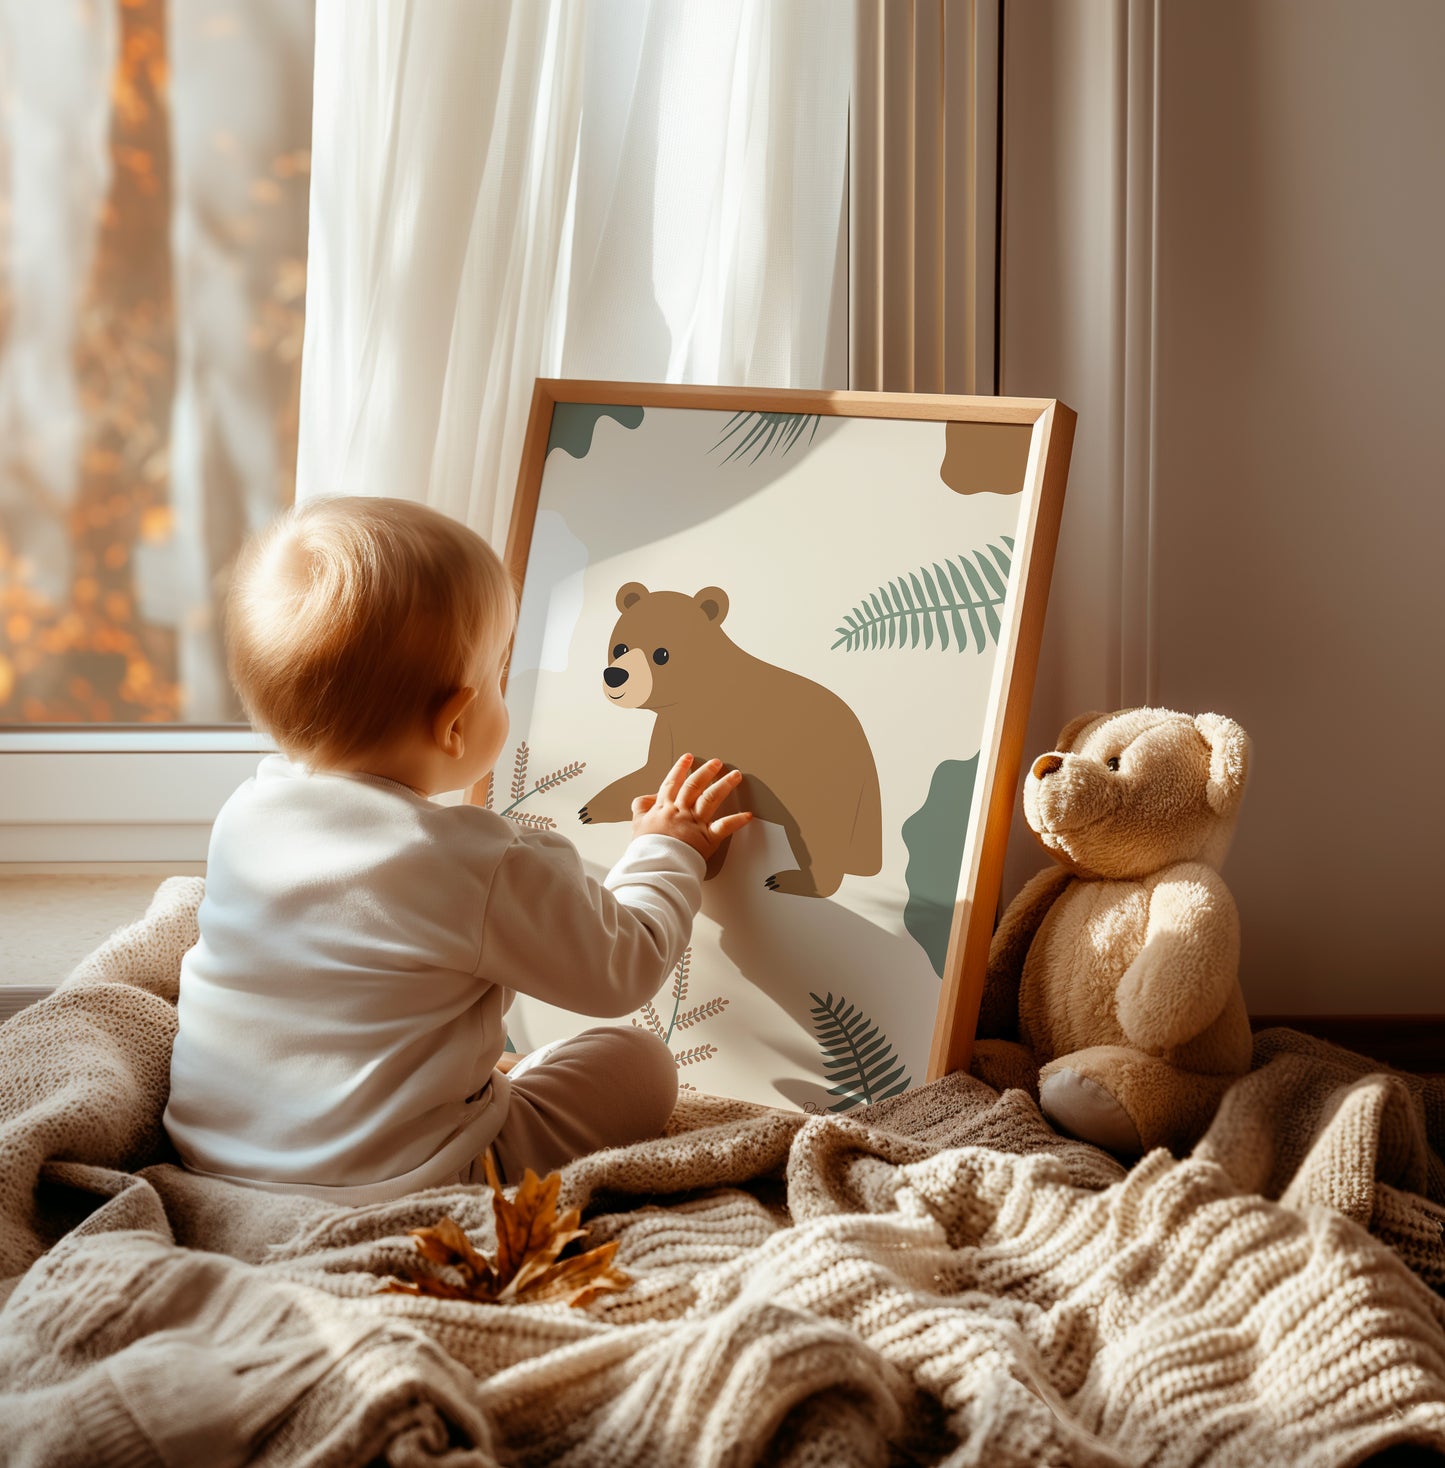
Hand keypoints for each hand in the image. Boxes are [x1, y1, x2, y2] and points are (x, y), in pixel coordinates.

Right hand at [631, 753, 752, 859]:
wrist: (654, 866)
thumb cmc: (646, 850)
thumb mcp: (637, 824)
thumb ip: (641, 808)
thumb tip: (646, 798)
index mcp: (664, 808)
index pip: (672, 783)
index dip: (680, 768)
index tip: (688, 758)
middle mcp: (680, 812)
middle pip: (694, 785)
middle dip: (706, 771)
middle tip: (716, 762)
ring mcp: (694, 823)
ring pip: (710, 798)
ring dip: (724, 785)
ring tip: (735, 775)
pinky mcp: (707, 838)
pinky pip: (725, 826)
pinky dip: (738, 821)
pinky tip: (747, 815)